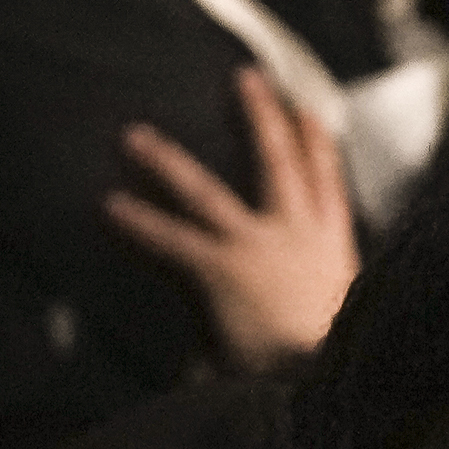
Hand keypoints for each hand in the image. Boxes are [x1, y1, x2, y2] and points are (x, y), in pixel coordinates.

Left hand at [103, 68, 360, 370]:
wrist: (332, 372)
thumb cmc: (337, 362)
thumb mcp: (341, 332)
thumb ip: (304, 323)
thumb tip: (277, 337)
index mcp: (334, 248)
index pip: (329, 182)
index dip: (318, 143)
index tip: (308, 110)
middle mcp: (298, 235)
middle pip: (279, 161)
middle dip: (262, 116)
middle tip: (245, 76)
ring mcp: (258, 248)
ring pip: (205, 193)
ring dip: (167, 162)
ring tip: (135, 136)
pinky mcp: (223, 269)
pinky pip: (173, 239)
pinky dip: (139, 223)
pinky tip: (108, 206)